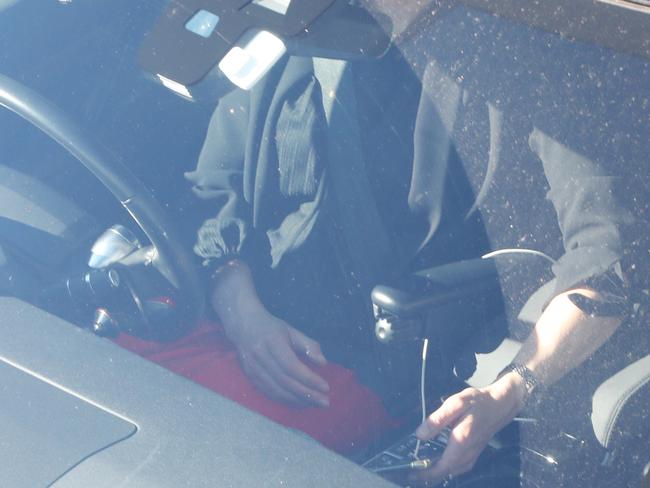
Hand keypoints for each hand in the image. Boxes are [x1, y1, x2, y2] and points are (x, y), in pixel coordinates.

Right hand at [209, 260, 329, 407]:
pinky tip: (300, 403)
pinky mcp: (250, 377)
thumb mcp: (292, 331)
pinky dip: (286, 401)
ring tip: (315, 403)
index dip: (309, 379)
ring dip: (298, 401)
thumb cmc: (271, 327)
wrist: (243, 325)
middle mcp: (260, 357)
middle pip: (285, 382)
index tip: (325, 387)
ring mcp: (252, 369)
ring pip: (277, 391)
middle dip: (307, 394)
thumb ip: (309, 345)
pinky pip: (270, 394)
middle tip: (325, 402)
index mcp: (272, 342)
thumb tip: (323, 363)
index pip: (292, 367)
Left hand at [410, 374, 524, 484]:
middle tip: (412, 475)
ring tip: (422, 472)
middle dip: (429, 476)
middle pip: (447, 472)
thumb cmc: (478, 402)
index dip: (426, 473)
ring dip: (437, 474)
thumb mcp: (455, 404)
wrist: (500, 404)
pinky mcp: (475, 452)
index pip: (442, 466)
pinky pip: (460, 467)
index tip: (412, 474)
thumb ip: (437, 420)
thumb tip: (420, 434)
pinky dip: (448, 470)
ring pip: (454, 471)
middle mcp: (468, 452)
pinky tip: (439, 466)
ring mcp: (473, 454)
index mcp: (461, 441)